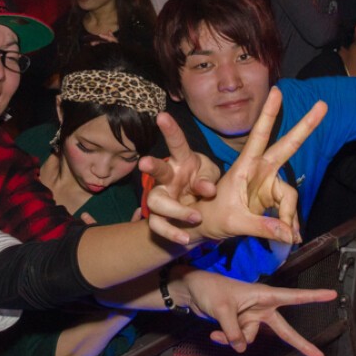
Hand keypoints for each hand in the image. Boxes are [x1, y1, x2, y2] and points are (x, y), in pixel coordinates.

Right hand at [139, 113, 221, 241]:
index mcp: (182, 161)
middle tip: (145, 163)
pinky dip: (171, 232)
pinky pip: (158, 226)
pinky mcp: (160, 217)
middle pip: (156, 170)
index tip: (162, 116)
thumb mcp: (210, 175)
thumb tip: (207, 189)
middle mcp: (167, 177)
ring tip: (195, 217)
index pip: (176, 143)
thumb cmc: (203, 182)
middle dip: (151, 166)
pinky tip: (185, 239)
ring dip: (175, 210)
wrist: (198, 208)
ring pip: (156, 201)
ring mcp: (161, 197)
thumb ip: (208, 179)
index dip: (169, 129)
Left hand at [178, 87, 324, 245]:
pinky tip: (289, 236)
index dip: (269, 114)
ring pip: (290, 195)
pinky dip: (289, 224)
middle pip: (286, 146)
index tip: (277, 91)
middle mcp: (259, 170)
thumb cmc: (212, 217)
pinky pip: (288, 210)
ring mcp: (267, 184)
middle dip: (305, 126)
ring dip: (290, 216)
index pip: (259, 136)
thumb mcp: (234, 222)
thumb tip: (289, 233)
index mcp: (245, 167)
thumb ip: (262, 226)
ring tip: (289, 236)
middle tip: (323, 104)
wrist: (206, 227)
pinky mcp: (271, 198)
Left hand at [182, 268, 336, 355]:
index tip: (332, 294)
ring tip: (220, 322)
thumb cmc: (210, 289)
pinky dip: (226, 338)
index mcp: (263, 295)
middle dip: (299, 343)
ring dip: (235, 335)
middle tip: (318, 355)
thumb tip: (241, 348)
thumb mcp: (222, 309)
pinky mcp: (240, 325)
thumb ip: (234, 330)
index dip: (313, 296)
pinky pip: (238, 340)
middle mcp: (261, 308)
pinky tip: (214, 332)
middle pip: (283, 329)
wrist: (192, 290)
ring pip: (250, 338)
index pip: (292, 297)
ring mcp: (251, 318)